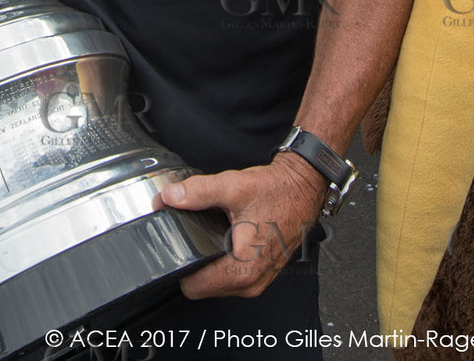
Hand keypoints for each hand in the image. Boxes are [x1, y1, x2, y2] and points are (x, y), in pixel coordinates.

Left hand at [162, 152, 327, 298]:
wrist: (303, 189)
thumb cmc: (277, 192)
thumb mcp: (233, 186)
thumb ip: (198, 192)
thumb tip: (170, 197)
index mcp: (244, 267)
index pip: (194, 287)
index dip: (181, 265)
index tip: (180, 244)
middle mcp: (252, 282)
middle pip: (203, 288)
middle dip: (195, 263)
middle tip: (197, 234)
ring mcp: (258, 281)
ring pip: (217, 285)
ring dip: (210, 264)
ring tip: (213, 237)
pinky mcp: (261, 275)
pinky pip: (231, 279)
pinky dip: (224, 263)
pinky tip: (226, 241)